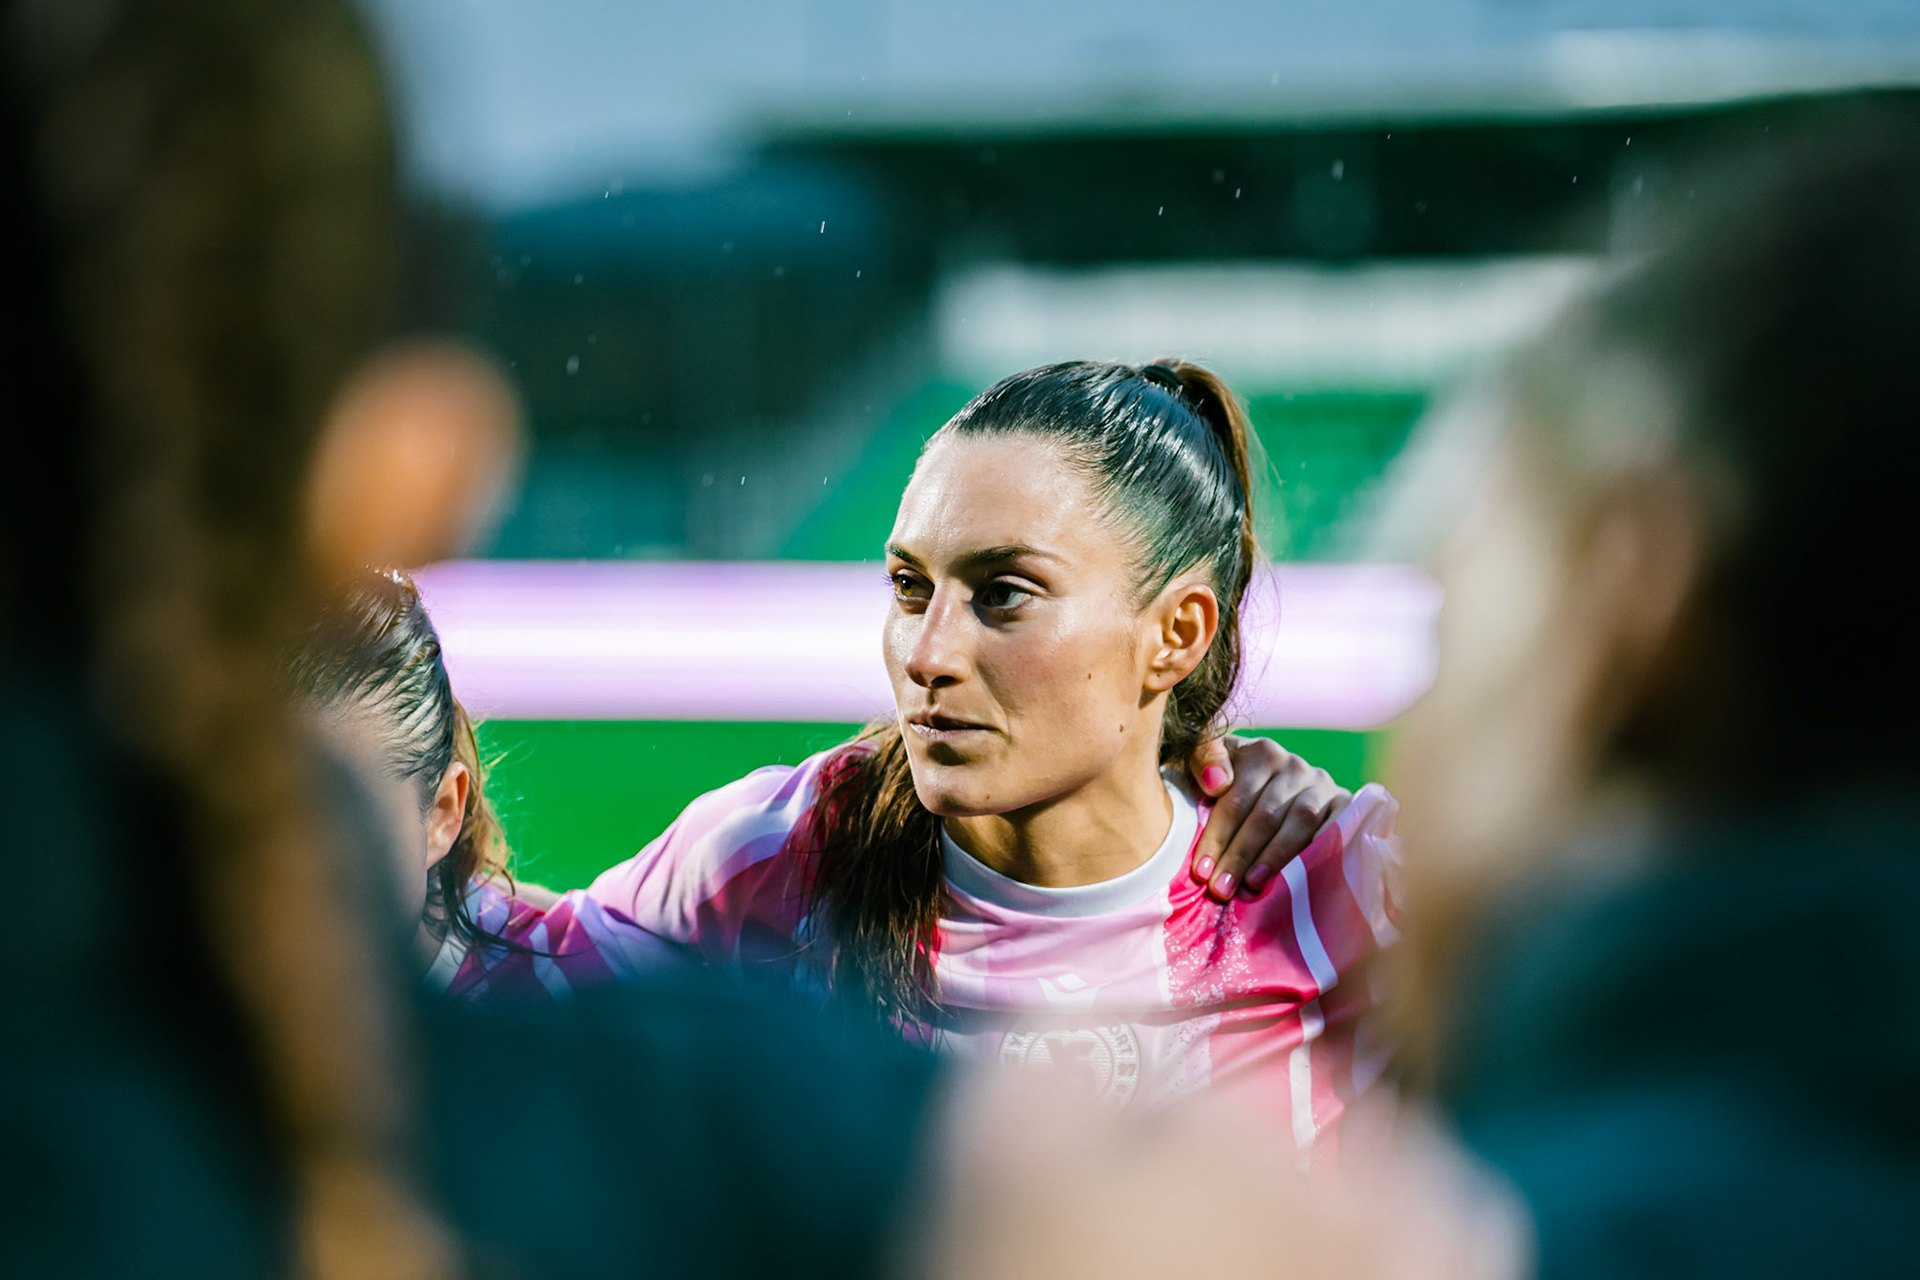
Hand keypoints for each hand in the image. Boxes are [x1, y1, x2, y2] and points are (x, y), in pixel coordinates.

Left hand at [1186, 734, 1350, 902]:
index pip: (1236, 801)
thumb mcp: (1210, 766)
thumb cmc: (1232, 785)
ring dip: (1275, 857)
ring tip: (1252, 886)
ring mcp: (1322, 785)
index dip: (1217, 837)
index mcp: (1261, 753)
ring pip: (1299, 823)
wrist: (1278, 790)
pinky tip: (1298, 877)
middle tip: (1222, 889)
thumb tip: (1217, 783)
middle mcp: (1295, 765)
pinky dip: (1317, 852)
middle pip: (1266, 816)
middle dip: (1240, 856)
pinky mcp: (1345, 804)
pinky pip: (1335, 829)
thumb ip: (1203, 758)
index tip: (1201, 872)